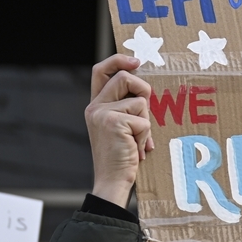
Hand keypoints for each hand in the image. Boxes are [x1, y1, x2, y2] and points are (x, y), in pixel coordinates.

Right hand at [86, 54, 153, 206]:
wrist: (112, 181)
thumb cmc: (122, 157)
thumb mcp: (123, 129)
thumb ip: (128, 109)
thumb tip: (146, 92)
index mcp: (95, 105)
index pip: (101, 70)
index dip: (118, 60)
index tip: (136, 61)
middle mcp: (95, 106)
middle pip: (125, 77)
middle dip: (143, 91)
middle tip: (145, 115)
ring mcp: (102, 113)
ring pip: (140, 101)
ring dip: (145, 122)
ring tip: (136, 140)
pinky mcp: (113, 122)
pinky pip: (143, 120)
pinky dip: (145, 136)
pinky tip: (136, 149)